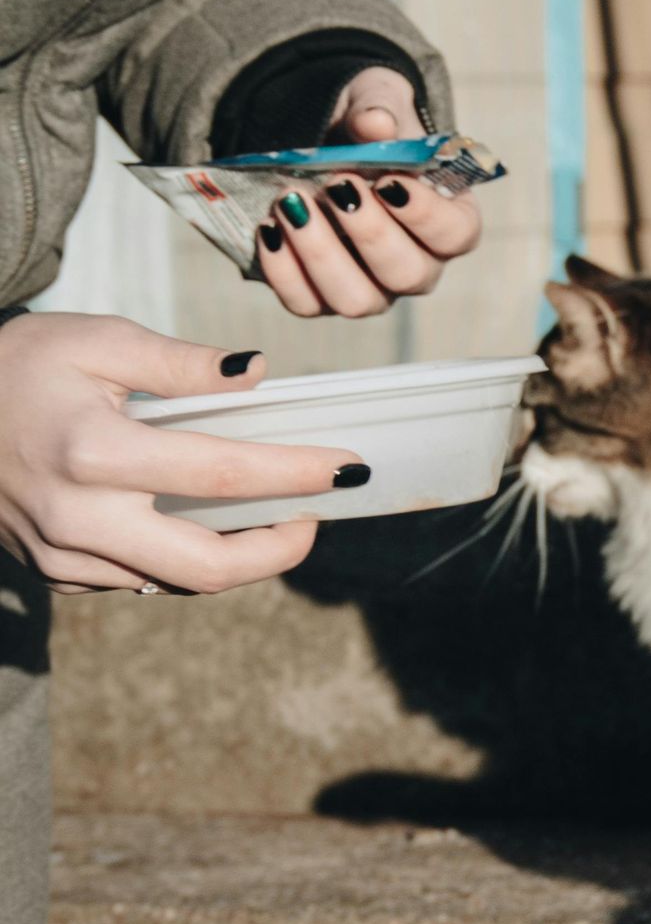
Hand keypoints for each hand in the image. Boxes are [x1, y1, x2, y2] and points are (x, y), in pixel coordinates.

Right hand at [0, 313, 355, 594]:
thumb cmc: (16, 366)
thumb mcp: (95, 340)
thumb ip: (179, 363)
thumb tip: (256, 374)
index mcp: (93, 452)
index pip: (221, 476)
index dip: (294, 473)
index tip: (345, 467)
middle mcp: (79, 517)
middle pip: (207, 566)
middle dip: (279, 550)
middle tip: (315, 516)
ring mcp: (64, 555)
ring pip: (177, 584)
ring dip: (238, 558)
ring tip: (274, 517)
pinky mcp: (56, 573)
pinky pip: (141, 582)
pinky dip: (185, 561)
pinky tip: (208, 528)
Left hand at [254, 65, 482, 319]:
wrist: (324, 144)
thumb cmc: (368, 131)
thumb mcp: (377, 102)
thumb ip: (380, 109)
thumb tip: (374, 124)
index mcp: (448, 221)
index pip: (456, 236)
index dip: (426, 216)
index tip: (388, 181)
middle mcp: (417, 265)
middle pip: (407, 275)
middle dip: (369, 232)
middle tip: (337, 185)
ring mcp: (371, 288)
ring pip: (356, 300)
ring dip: (321, 254)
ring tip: (292, 204)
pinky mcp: (322, 296)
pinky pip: (306, 303)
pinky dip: (282, 270)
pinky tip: (269, 227)